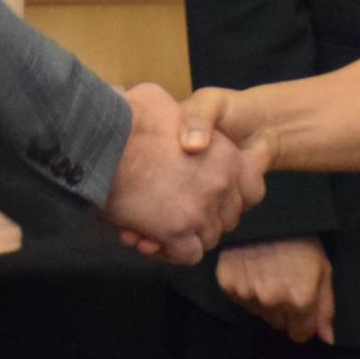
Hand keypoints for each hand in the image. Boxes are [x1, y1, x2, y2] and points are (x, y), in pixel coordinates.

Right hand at [102, 82, 266, 263]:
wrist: (106, 139)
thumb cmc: (131, 117)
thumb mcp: (166, 104)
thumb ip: (182, 119)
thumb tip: (182, 131)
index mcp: (227, 156)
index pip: (253, 190)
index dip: (235, 196)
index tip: (212, 195)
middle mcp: (221, 185)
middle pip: (228, 217)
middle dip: (206, 217)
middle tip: (179, 212)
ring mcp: (201, 211)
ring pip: (208, 237)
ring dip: (188, 236)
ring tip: (162, 228)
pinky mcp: (177, 232)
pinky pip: (188, 254)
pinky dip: (173, 252)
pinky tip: (155, 241)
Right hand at [218, 238, 334, 342]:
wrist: (267, 212)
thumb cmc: (302, 241)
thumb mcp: (323, 270)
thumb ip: (326, 309)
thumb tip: (326, 339)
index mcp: (300, 300)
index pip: (300, 335)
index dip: (303, 320)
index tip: (302, 302)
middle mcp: (272, 301)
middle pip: (278, 324)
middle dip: (284, 309)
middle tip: (284, 280)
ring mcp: (247, 294)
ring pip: (259, 313)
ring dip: (264, 300)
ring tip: (268, 271)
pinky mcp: (227, 285)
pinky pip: (240, 299)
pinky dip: (245, 289)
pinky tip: (251, 268)